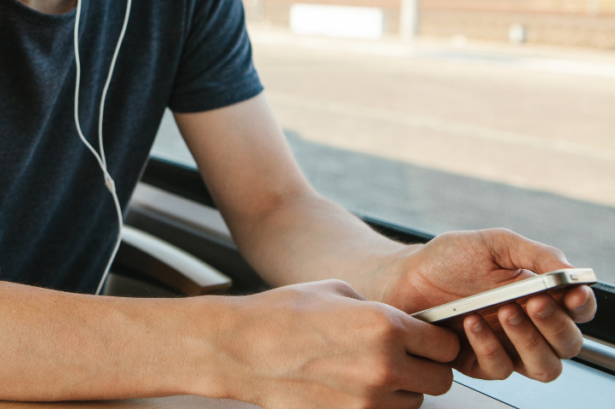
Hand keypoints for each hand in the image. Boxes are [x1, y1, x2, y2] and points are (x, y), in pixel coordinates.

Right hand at [222, 279, 459, 408]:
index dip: (437, 341)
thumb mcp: (337, 291)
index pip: (446, 345)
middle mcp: (385, 366)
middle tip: (406, 359)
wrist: (241, 348)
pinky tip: (353, 387)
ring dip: (402, 390)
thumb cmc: (282, 313)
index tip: (426, 340)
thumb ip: (377, 309)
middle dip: (427, 368)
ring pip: (414, 404)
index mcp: (386, 326)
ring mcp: (367, 400)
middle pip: (440, 381)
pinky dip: (377, 405)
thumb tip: (400, 324)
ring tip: (369, 372)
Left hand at [382, 228, 596, 381]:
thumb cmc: (447, 259)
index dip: (581, 305)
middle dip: (555, 326)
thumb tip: (570, 270)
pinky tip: (471, 324)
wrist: (403, 276)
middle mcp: (528, 326)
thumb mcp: (493, 244)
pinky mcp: (477, 362)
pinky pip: (498, 369)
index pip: (578, 311)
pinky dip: (489, 346)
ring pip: (542, 367)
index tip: (570, 294)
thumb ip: (535, 254)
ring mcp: (505, 347)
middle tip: (533, 304)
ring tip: (504, 312)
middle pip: (567, 345)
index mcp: (538, 296)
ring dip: (529, 342)